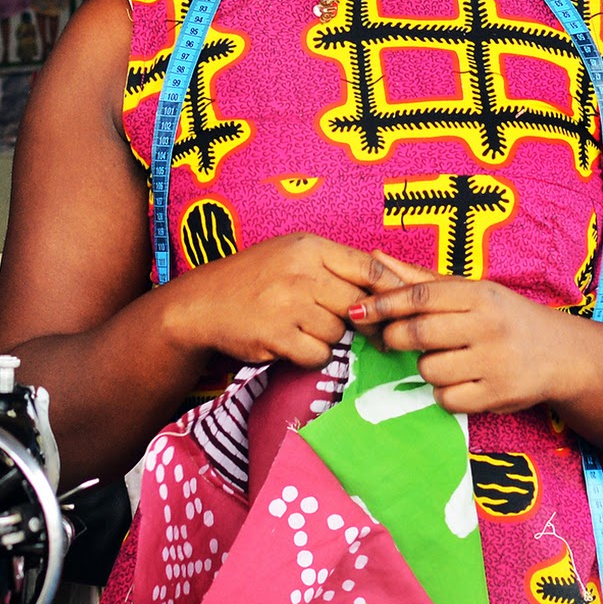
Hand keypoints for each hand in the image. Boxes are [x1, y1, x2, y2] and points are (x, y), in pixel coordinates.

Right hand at [160, 234, 388, 368]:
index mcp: (310, 248)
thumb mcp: (292, 255)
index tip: (400, 305)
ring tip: (304, 328)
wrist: (202, 303)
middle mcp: (301, 273)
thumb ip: (334, 265)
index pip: (369, 268)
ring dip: (329, 338)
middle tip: (357, 327)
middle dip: (361, 320)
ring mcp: (288, 304)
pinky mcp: (277, 335)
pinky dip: (312, 356)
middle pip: (359, 304)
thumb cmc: (254, 279)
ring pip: (339, 332)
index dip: (391, 290)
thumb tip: (387, 283)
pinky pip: (318, 354)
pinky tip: (294, 344)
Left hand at [348, 251, 588, 415]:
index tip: (357, 311)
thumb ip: (422, 281)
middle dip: (396, 338)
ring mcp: (494, 361)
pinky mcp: (497, 394)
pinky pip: (446, 398)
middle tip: (398, 339)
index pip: (420, 296)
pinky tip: (463, 381)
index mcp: (479, 294)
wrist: (562, 355)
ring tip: (448, 359)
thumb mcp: (472, 292)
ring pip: (428, 369)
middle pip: (417, 333)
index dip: (383, 304)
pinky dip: (445, 393)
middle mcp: (488, 325)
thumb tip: (375, 257)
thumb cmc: (507, 318)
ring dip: (427, 367)